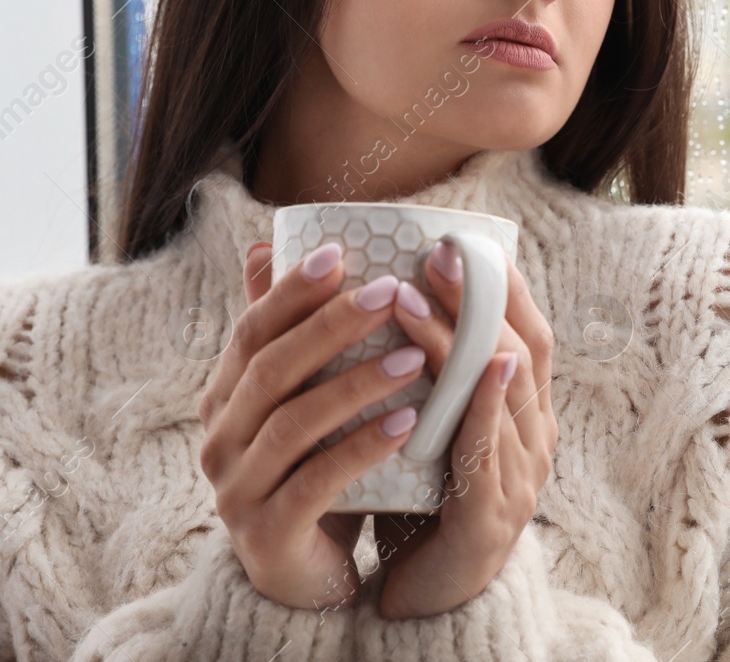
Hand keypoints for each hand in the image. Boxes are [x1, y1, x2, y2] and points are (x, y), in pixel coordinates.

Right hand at [199, 240, 426, 610]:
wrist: (303, 576)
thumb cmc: (310, 467)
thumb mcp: (298, 399)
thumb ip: (286, 332)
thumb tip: (265, 246)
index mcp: (226, 397)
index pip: (252, 331)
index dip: (290, 290)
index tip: (340, 252)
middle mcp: (221, 438)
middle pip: (271, 369)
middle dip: (332, 326)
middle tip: (392, 292)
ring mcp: (238, 489)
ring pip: (293, 423)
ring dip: (356, 383)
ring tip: (415, 355)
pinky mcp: (268, 533)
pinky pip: (316, 482)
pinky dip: (361, 447)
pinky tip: (407, 422)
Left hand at [371, 240, 558, 619]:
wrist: (426, 600)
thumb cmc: (421, 501)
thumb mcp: (424, 424)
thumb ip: (417, 367)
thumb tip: (379, 286)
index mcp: (523, 413)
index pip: (527, 333)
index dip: (502, 285)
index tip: (462, 239)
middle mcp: (534, 438)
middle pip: (519, 351)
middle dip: (478, 297)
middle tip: (434, 255)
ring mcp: (520, 478)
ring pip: (501, 394)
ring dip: (458, 341)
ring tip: (407, 301)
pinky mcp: (491, 519)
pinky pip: (490, 455)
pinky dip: (482, 411)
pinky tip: (469, 377)